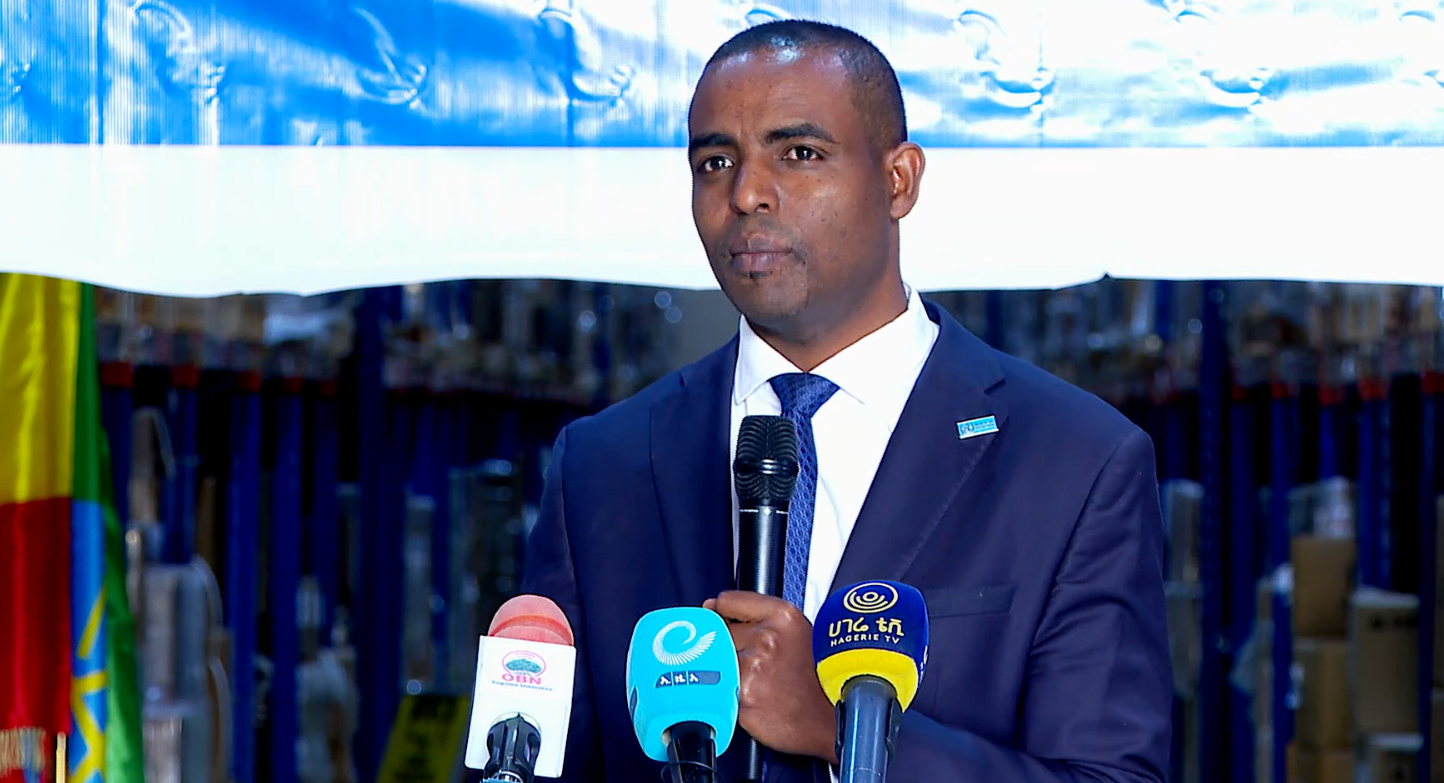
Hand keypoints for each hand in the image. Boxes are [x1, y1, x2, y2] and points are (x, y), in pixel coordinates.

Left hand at [703, 591, 838, 765]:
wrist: (830, 719)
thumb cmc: (815, 678)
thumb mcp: (796, 633)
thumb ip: (755, 616)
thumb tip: (712, 608)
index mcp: (782, 616)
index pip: (727, 602)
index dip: (724, 616)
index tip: (726, 625)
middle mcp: (767, 637)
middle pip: (719, 632)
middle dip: (729, 647)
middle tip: (755, 664)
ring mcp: (753, 666)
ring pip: (717, 660)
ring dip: (728, 672)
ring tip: (758, 682)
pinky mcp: (743, 694)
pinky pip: (720, 686)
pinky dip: (730, 693)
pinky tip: (754, 698)